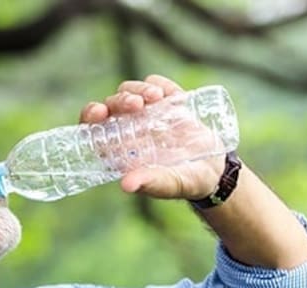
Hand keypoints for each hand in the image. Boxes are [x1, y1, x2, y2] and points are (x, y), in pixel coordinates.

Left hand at [80, 75, 225, 200]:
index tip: (100, 112)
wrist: (215, 169)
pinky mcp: (167, 102)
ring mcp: (148, 114)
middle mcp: (129, 130)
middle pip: (111, 106)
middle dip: (119, 100)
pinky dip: (157, 83)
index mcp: (120, 150)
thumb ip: (151, 183)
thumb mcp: (170, 184)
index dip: (91, 117)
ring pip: (129, 91)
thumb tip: (126, 185)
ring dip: (138, 89)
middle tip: (135, 104)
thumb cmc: (187, 182)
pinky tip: (166, 93)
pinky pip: (155, 83)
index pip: (94, 130)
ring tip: (155, 98)